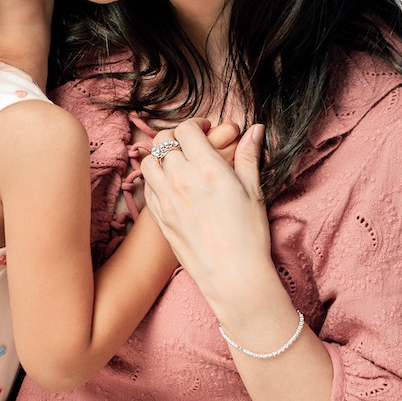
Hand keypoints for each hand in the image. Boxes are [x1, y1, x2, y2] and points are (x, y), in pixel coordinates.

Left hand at [142, 119, 274, 322]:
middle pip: (163, 141)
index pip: (186, 130)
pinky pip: (146, 187)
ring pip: (148, 162)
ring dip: (161, 157)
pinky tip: (171, 186)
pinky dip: (154, 179)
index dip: (195, 125)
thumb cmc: (248, 235)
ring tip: (177, 164)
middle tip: (191, 145)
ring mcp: (166, 200)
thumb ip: (250, 157)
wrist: (232, 276)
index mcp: (208, 169)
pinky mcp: (159, 218)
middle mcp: (182, 181)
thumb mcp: (254, 191)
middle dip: (177, 137)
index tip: (206, 130)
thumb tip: (255, 130)